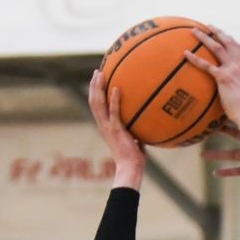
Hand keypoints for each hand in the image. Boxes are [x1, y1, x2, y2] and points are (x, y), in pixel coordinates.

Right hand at [88, 69, 144, 188]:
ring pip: (98, 104)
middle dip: (94, 86)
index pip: (97, 107)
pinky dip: (114, 100)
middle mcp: (103, 125)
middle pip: (93, 101)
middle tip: (97, 72)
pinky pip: (114, 112)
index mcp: (105, 127)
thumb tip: (146, 124)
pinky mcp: (115, 130)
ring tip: (100, 74)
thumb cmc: (133, 157)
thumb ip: (136, 131)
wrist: (130, 167)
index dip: (95, 93)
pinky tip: (116, 88)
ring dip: (98, 88)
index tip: (98, 81)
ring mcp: (108, 127)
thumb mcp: (134, 140)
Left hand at [185, 27, 239, 125]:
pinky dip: (195, 58)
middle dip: (217, 31)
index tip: (220, 32)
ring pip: (217, 48)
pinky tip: (185, 54)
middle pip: (228, 42)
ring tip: (194, 31)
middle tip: (207, 25)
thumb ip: (236, 82)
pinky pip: (206, 65)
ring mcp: (232, 70)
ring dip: (205, 37)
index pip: (237, 47)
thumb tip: (228, 85)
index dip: (228, 38)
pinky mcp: (223, 78)